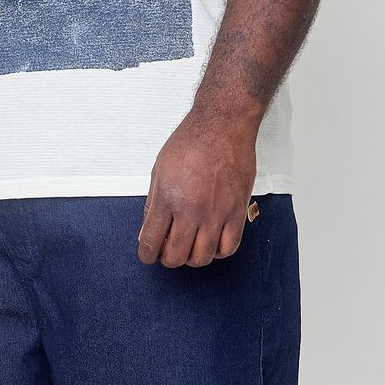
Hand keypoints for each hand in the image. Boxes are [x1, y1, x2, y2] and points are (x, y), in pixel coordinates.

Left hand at [137, 108, 256, 267]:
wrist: (222, 125)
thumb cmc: (191, 140)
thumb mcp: (160, 169)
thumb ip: (153, 203)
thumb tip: (148, 231)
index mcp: (168, 197)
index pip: (152, 242)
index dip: (147, 254)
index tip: (148, 254)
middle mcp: (191, 209)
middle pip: (176, 256)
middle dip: (168, 258)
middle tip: (168, 250)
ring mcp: (216, 213)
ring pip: (202, 258)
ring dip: (192, 258)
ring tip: (189, 246)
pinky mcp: (237, 211)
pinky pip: (228, 248)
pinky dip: (218, 252)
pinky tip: (211, 241)